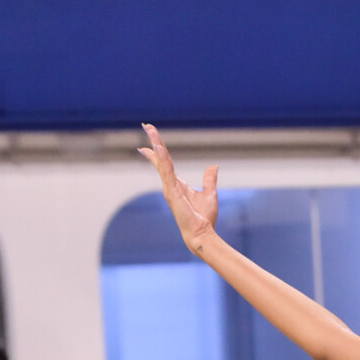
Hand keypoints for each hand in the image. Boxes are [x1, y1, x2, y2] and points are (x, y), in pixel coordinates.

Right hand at [138, 124, 218, 255]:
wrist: (202, 234)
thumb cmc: (204, 218)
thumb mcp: (209, 194)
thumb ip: (209, 180)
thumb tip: (213, 167)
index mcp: (178, 184)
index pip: (166, 163)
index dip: (158, 151)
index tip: (150, 140)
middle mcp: (171, 184)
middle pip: (160, 158)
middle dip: (154, 141)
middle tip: (146, 125)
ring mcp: (169, 188)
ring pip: (161, 161)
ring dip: (156, 144)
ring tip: (150, 129)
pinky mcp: (172, 192)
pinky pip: (166, 171)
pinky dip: (162, 158)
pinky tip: (158, 147)